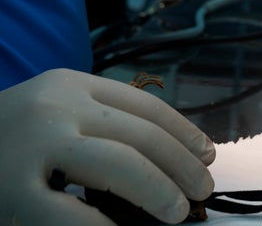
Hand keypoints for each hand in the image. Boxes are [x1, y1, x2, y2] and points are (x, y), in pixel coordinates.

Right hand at [0, 69, 214, 224]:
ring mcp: (31, 146)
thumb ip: (99, 125)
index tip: (206, 153)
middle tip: (202, 189)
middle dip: (180, 164)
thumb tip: (169, 157)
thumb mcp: (53, 113)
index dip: (183, 131)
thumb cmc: (7, 138)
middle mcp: (55, 107)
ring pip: (118, 164)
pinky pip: (69, 212)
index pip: (145, 106)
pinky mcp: (9, 188)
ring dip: (158, 189)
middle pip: (140, 134)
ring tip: (178, 211)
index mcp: (70, 85)